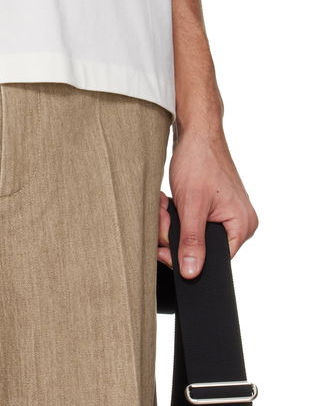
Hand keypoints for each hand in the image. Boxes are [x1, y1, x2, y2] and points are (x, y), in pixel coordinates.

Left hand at [157, 121, 258, 277]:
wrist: (196, 133)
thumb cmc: (200, 161)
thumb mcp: (192, 206)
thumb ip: (192, 242)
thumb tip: (192, 272)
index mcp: (242, 226)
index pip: (214, 261)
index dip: (186, 257)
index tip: (164, 246)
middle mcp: (238, 224)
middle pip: (199, 249)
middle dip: (174, 234)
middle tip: (164, 213)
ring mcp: (226, 216)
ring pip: (190, 237)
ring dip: (170, 223)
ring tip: (165, 202)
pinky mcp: (213, 210)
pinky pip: (190, 225)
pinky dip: (175, 215)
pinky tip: (169, 201)